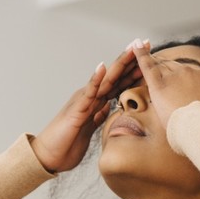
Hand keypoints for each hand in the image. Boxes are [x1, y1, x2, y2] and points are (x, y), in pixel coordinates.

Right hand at [31, 43, 142, 173]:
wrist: (49, 155)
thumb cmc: (67, 143)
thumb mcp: (90, 128)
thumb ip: (98, 116)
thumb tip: (109, 108)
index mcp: (96, 102)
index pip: (118, 82)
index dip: (134, 70)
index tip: (150, 58)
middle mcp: (90, 97)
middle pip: (115, 75)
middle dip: (131, 60)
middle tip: (145, 42)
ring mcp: (83, 101)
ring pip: (105, 79)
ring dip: (119, 64)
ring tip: (131, 49)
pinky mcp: (77, 110)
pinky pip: (88, 93)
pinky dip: (95, 80)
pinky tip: (103, 68)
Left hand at [130, 40, 199, 126]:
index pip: (188, 74)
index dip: (180, 82)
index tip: (175, 91)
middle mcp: (190, 72)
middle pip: (173, 70)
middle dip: (164, 77)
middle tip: (155, 87)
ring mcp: (175, 76)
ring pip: (159, 69)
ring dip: (150, 70)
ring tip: (140, 73)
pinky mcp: (159, 84)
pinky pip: (147, 66)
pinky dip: (140, 55)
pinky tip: (134, 46)